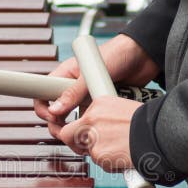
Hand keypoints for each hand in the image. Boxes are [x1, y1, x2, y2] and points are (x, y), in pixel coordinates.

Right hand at [34, 34, 159, 138]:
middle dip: (59, 125)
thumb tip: (55, 110)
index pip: (43, 94)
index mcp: (65, 75)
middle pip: (57, 112)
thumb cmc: (117, 54)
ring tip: (84, 134)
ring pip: (75, 118)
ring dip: (78, 128)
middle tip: (67, 134)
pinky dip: (94, 126)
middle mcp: (73, 87)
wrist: (143, 56)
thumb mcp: (90, 74)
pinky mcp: (100, 105)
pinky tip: (99, 129)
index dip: (44, 109)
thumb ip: (73, 92)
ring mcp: (87, 97)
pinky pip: (92, 119)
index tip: (53, 118)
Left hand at [58, 96, 141, 171]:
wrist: (158, 135)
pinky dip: (110, 163)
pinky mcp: (98, 153)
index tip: (87, 135)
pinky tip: (124, 156)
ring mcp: (92, 137)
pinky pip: (100, 162)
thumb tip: (102, 131)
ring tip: (120, 150)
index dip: (83, 131)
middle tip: (86, 149)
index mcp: (98, 104)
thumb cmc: (148, 124)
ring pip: (87, 151)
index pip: (80, 119)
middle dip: (74, 144)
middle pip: (67, 134)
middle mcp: (91, 118)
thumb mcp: (123, 110)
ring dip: (100, 154)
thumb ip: (107, 119)